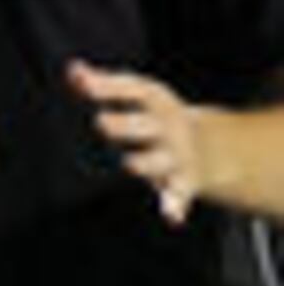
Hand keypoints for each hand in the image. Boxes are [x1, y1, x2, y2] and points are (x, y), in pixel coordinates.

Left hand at [70, 59, 206, 221]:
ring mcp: (178, 154)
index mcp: (158, 103)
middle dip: (125, 124)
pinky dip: (176, 204)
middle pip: (146, 125)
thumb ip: (105, 85)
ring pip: (161, 160)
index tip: (81, 82)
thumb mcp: (141, 99)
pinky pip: (181, 194)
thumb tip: (72, 68)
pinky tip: (172, 216)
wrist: (214, 148)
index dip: (109, 85)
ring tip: (129, 164)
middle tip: (99, 122)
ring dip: (146, 162)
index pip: (135, 89)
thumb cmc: (159, 119)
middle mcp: (170, 126)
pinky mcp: (185, 181)